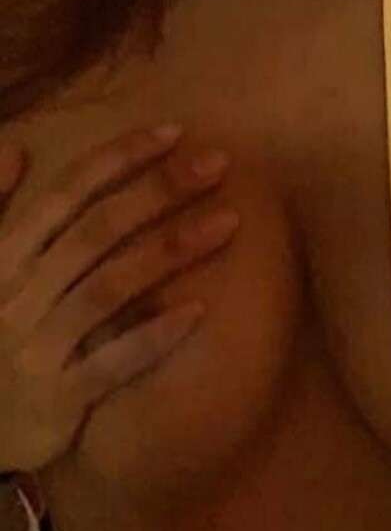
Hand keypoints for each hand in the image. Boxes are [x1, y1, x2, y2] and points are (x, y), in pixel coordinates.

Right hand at [0, 126, 238, 473]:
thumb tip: (15, 148)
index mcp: (1, 259)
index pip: (64, 195)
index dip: (119, 158)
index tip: (175, 132)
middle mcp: (17, 296)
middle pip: (96, 232)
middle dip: (159, 191)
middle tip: (218, 164)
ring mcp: (38, 347)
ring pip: (110, 288)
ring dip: (171, 251)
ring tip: (228, 222)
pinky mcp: (58, 398)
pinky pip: (111, 362)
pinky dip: (153, 335)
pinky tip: (199, 311)